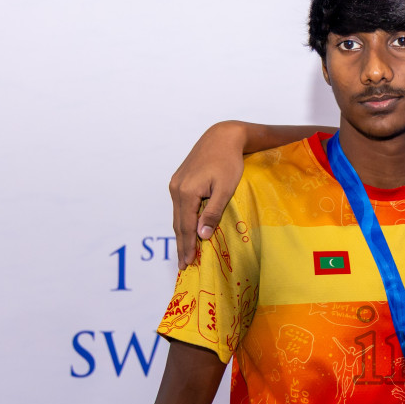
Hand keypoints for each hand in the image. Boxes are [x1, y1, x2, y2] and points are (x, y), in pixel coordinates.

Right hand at [170, 121, 248, 268]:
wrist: (222, 137)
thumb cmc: (229, 162)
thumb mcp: (225, 189)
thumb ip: (213, 213)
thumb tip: (202, 236)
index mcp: (186, 192)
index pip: (185, 227)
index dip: (187, 247)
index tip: (187, 265)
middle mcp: (176, 189)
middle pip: (178, 224)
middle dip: (181, 246)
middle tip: (183, 266)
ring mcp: (176, 184)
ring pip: (177, 216)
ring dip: (180, 235)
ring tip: (184, 253)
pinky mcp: (179, 180)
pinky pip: (179, 207)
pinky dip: (182, 221)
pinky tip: (186, 230)